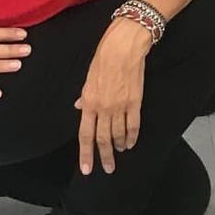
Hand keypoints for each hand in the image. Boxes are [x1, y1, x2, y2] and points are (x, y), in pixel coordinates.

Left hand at [76, 18, 150, 174]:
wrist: (123, 45)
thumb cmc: (103, 57)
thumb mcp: (88, 77)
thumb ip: (85, 96)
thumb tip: (80, 107)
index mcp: (89, 102)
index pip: (85, 135)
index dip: (86, 154)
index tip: (87, 169)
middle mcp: (103, 108)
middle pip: (102, 139)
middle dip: (104, 157)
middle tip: (108, 168)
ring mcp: (120, 106)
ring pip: (118, 134)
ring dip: (118, 146)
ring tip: (119, 152)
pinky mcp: (135, 101)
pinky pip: (133, 125)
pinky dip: (132, 136)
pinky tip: (130, 143)